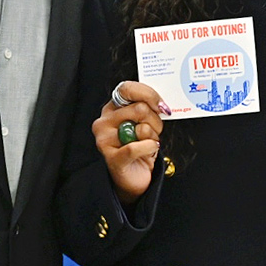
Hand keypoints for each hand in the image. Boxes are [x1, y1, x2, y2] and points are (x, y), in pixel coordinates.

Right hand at [94, 80, 169, 203]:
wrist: (134, 176)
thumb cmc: (140, 147)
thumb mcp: (143, 122)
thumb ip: (147, 108)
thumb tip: (161, 103)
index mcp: (112, 108)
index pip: (127, 89)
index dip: (148, 94)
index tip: (161, 105)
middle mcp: (104, 121)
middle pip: (140, 108)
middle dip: (156, 121)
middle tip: (154, 131)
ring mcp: (105, 140)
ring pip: (142, 128)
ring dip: (153, 137)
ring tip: (148, 144)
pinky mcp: (112, 158)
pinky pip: (136, 147)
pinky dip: (149, 148)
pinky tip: (149, 151)